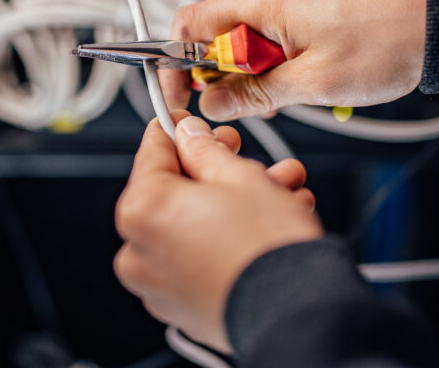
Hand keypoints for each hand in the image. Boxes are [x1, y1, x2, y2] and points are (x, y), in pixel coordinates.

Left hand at [114, 110, 322, 350]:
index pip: (151, 151)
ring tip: (279, 186)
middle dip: (216, 169)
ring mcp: (159, 285)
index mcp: (141, 211)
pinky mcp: (184, 308)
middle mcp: (139, 251)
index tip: (187, 120)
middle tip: (241, 153)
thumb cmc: (267, 249)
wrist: (299, 316)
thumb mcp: (238, 175)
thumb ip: (204, 149)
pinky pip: (201, 256)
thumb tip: (189, 136)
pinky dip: (228, 236)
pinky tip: (270, 218)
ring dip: (234, 201)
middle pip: (175, 190)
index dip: (175, 129)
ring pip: (194, 223)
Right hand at [159, 0, 426, 120]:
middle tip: (244, 104)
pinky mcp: (314, 10)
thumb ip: (255, 94)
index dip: (177, 61)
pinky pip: (276, 38)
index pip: (192, 23)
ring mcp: (295, 0)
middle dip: (221, 73)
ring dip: (255, 73)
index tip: (181, 96)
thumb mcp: (313, 83)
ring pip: (248, 40)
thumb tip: (211, 104)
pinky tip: (305, 84)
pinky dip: (279, 65)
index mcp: (265, 1)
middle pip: (217, 33)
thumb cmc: (387, 44)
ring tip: (288, 94)